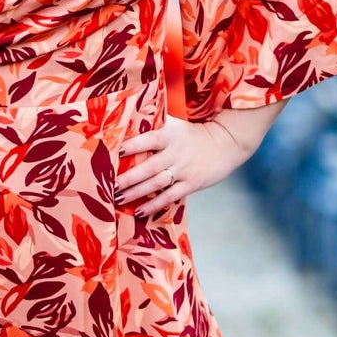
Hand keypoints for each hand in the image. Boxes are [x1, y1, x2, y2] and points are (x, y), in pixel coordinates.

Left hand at [116, 117, 249, 217]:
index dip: (132, 145)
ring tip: (119, 198)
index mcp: (169, 135)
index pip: (148, 139)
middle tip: (111, 185)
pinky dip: (154, 205)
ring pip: (156, 183)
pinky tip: (140, 211)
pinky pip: (169, 197)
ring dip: (137, 192)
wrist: (226, 143)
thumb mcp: (175, 126)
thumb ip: (154, 127)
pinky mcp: (191, 184)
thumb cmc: (193, 135)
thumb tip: (124, 128)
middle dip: (129, 177)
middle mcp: (175, 152)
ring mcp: (183, 170)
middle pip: (149, 167)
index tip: (114, 152)